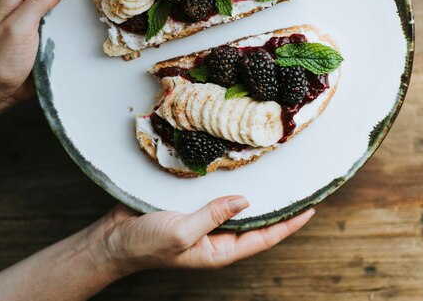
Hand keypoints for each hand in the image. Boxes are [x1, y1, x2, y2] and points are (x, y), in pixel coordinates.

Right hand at [91, 196, 314, 274]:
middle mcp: (215, 237)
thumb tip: (245, 201)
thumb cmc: (145, 244)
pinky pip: (215, 197)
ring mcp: (203, 222)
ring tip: (276, 177)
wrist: (112, 239)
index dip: (288, 225)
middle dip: (277, 209)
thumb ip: (213, 216)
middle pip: (254, 223)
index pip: (263, 238)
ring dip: (255, 195)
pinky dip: (227, 185)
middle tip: (299, 189)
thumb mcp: (181, 233)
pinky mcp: (189, 207)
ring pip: (236, 208)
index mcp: (218, 251)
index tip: (310, 210)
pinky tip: (236, 171)